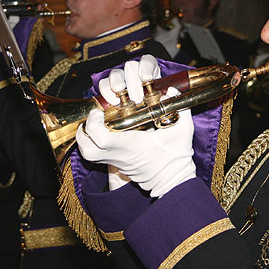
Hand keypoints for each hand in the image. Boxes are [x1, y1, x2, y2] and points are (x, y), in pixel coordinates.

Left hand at [76, 55, 195, 196]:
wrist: (172, 178)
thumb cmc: (176, 155)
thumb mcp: (182, 130)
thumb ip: (179, 108)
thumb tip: (170, 90)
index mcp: (131, 145)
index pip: (101, 138)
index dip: (94, 123)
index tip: (101, 111)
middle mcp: (118, 154)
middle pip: (87, 147)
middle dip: (86, 129)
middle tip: (96, 115)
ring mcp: (114, 161)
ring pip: (87, 152)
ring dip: (86, 136)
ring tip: (94, 122)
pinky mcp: (114, 163)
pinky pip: (91, 155)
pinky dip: (89, 143)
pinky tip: (98, 132)